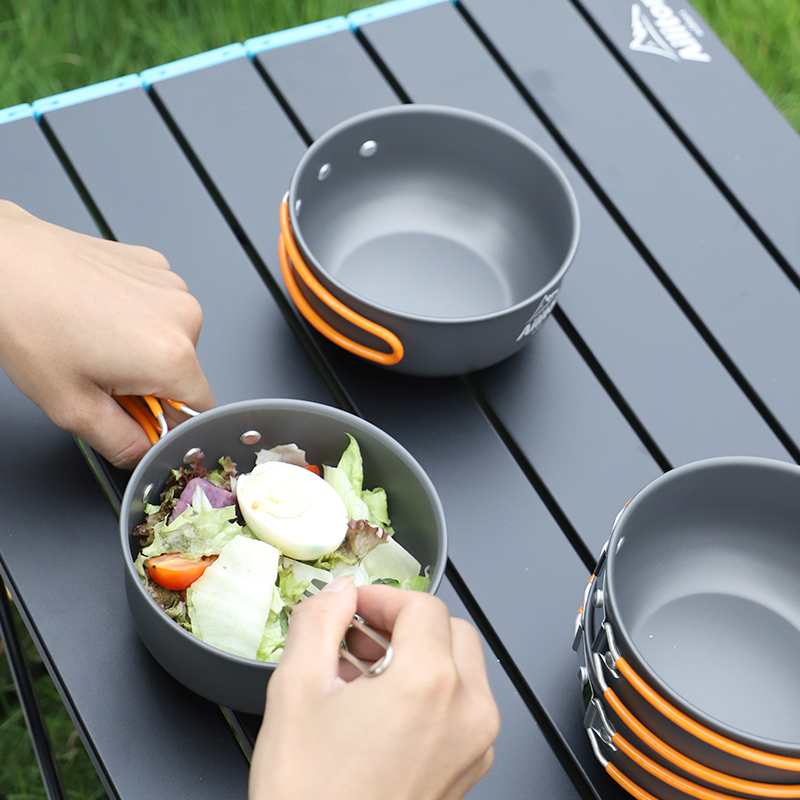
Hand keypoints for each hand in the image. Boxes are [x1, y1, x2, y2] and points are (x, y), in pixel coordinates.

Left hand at [0, 200, 213, 466]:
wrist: (3, 261)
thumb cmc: (27, 322)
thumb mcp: (71, 409)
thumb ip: (123, 445)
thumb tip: (146, 452)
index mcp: (172, 357)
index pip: (200, 412)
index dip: (167, 422)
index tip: (135, 416)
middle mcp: (184, 317)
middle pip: (186, 374)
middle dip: (150, 384)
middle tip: (99, 375)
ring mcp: (173, 286)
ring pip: (174, 340)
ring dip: (144, 349)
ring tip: (94, 338)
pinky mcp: (157, 266)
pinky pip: (161, 308)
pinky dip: (137, 317)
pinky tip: (98, 311)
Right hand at [249, 579, 499, 799]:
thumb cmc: (311, 797)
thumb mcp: (296, 690)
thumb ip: (319, 621)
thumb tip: (338, 593)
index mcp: (431, 683)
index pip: (422, 605)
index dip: (381, 597)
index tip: (353, 607)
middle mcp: (467, 712)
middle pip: (451, 630)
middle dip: (404, 623)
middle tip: (359, 633)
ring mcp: (474, 745)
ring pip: (460, 668)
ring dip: (417, 655)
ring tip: (363, 671)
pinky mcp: (468, 770)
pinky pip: (461, 707)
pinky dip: (429, 692)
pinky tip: (379, 707)